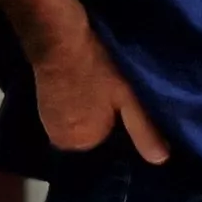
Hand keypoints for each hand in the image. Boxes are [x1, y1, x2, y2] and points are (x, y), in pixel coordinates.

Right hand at [36, 38, 171, 162]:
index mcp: (83, 143)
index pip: (108, 147)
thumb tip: (160, 160)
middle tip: (111, 99)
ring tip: (96, 92)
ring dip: (87, 114)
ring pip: (78, 125)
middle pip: (91, 138)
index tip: (125, 109)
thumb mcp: (128, 98)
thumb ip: (143, 131)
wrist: (59, 41)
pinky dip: (74, 106)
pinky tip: (82, 89)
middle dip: (103, 123)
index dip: (119, 128)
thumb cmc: (97, 69)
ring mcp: (48, 125)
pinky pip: (65, 116)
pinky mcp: (41, 108)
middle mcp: (62, 142)